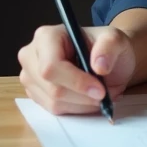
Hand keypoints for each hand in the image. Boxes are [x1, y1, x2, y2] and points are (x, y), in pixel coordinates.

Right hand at [18, 24, 135, 115]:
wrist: (106, 60)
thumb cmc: (107, 47)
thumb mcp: (116, 39)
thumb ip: (110, 46)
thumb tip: (99, 66)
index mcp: (46, 36)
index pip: (51, 66)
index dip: (76, 82)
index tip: (100, 90)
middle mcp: (31, 56)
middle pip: (52, 88)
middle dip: (82, 96)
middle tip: (105, 95)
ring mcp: (30, 77)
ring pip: (53, 102)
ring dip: (82, 104)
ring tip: (100, 94)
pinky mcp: (34, 94)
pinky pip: (54, 110)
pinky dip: (76, 108)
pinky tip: (88, 98)